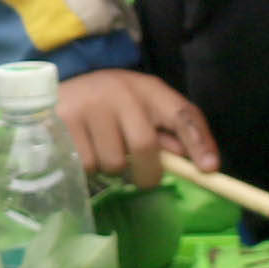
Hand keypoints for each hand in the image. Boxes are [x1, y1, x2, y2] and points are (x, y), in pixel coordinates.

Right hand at [62, 69, 217, 187]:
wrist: (59, 90)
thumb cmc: (110, 106)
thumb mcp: (141, 110)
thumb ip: (168, 132)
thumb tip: (199, 164)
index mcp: (148, 89)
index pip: (181, 113)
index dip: (199, 141)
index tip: (209, 169)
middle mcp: (121, 92)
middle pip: (146, 146)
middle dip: (148, 173)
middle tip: (142, 178)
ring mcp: (91, 105)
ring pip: (115, 163)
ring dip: (113, 171)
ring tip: (103, 151)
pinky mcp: (65, 122)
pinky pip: (87, 166)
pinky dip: (89, 170)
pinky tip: (82, 150)